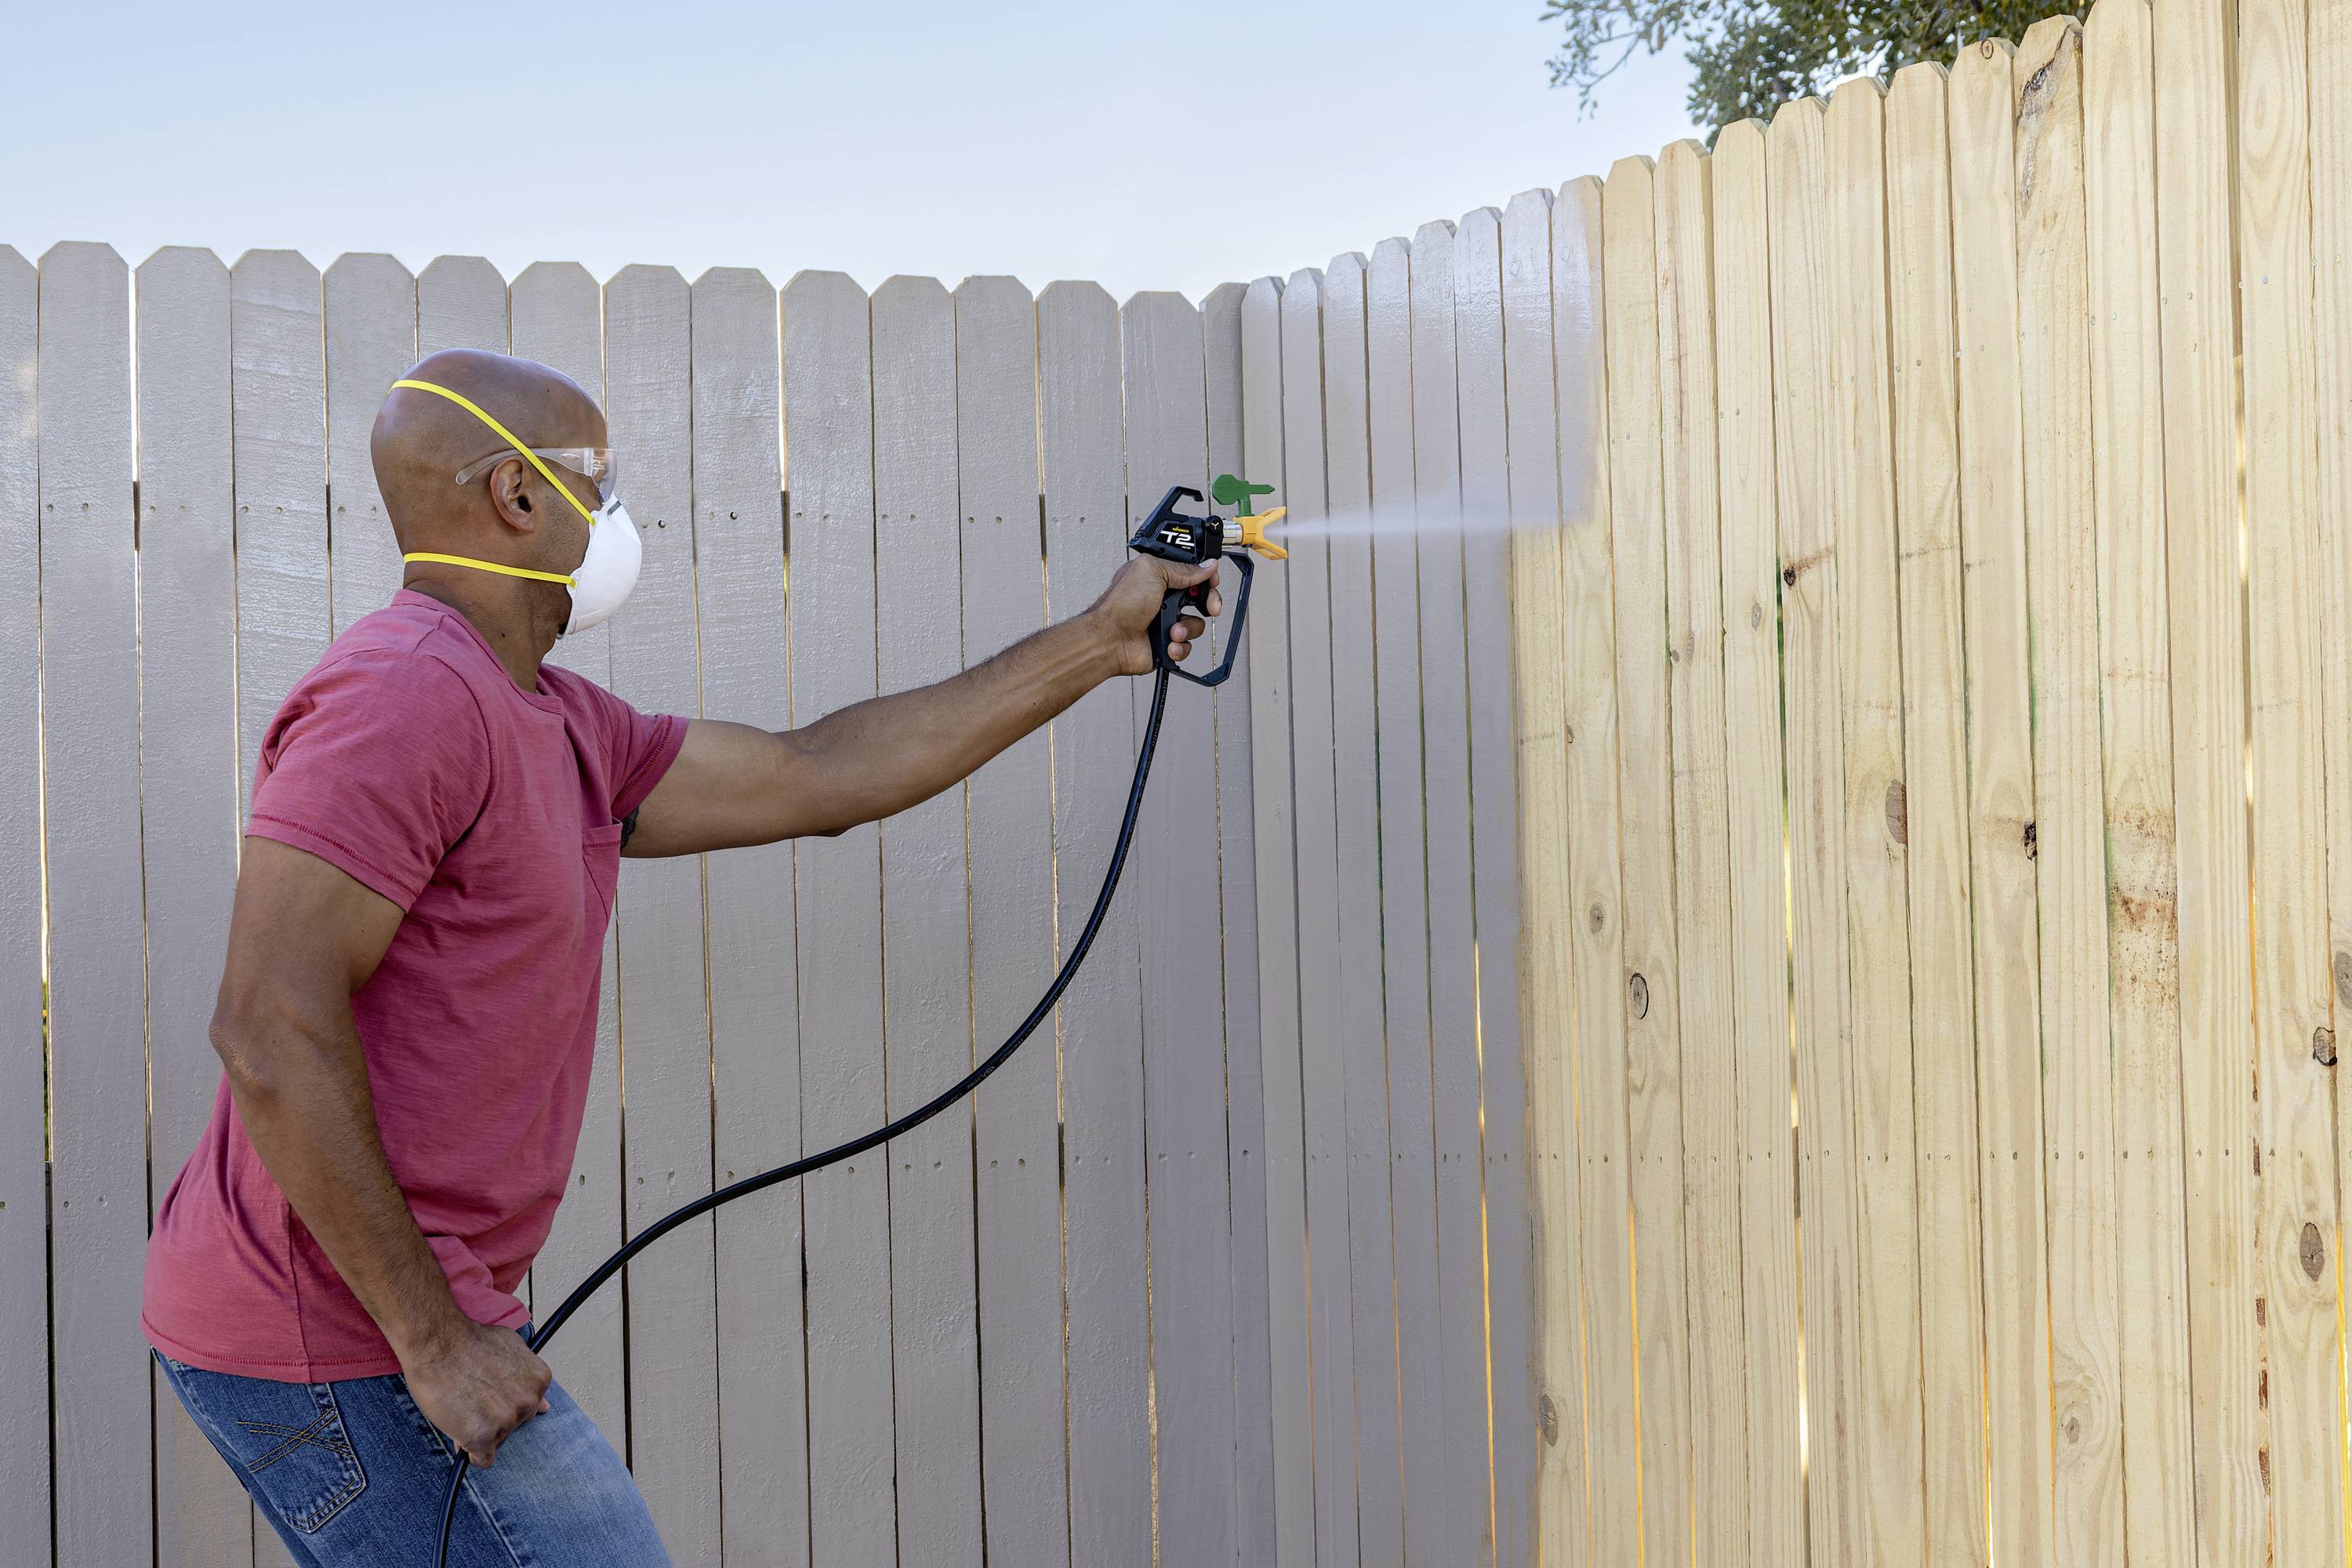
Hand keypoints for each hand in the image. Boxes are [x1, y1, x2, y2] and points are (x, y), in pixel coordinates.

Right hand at [399, 1316, 552, 1465]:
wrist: (437, 1341)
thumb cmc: (467, 1343)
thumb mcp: (511, 1350)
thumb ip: (527, 1380)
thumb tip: (544, 1408)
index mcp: (539, 1381)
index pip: (527, 1409)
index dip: (503, 1404)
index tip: (489, 1394)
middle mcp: (528, 1401)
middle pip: (513, 1427)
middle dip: (493, 1418)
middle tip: (472, 1397)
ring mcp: (507, 1420)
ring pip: (495, 1441)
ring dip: (479, 1431)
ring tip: (462, 1404)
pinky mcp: (482, 1436)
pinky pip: (481, 1459)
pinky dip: (469, 1450)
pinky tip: (459, 1429)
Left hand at [1089, 556, 1224, 675]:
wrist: (1110, 639)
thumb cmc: (1121, 605)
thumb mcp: (1152, 571)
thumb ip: (1182, 568)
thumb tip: (1207, 566)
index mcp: (1159, 577)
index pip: (1192, 573)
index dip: (1206, 577)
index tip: (1212, 581)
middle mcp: (1164, 598)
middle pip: (1201, 598)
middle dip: (1208, 602)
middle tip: (1210, 607)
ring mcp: (1166, 621)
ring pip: (1196, 624)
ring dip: (1187, 627)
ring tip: (1172, 630)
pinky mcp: (1167, 642)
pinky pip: (1187, 645)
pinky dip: (1179, 645)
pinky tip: (1168, 643)